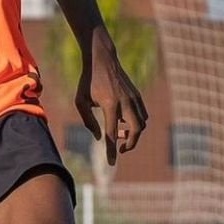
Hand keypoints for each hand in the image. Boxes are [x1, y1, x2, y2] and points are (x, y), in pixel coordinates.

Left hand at [74, 27, 147, 165]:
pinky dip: (136, 123)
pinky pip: (143, 115)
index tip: (111, 163)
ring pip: (142, 124)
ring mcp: (134, 98)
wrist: (101, 59)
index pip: (111, 134)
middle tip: (120, 148)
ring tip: (118, 132)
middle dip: (130, 144)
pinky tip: (123, 121)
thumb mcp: (80, 101)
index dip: (111, 150)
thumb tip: (101, 137)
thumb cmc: (87, 81)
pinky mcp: (137, 95)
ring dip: (132, 133)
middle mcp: (125, 102)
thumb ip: (89, 121)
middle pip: (136, 131)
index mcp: (109, 105)